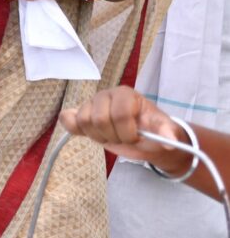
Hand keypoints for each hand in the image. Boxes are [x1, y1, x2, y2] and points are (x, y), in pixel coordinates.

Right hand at [59, 86, 190, 174]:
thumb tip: (171, 143)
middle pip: (99, 119)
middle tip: (123, 138)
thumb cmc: (152, 131)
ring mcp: (90, 104)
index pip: (119, 114)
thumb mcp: (164, 131)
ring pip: (83, 121)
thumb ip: (167, 133)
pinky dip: (73, 127)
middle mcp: (105, 95)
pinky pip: (67, 119)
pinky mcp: (80, 115)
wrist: (143, 137)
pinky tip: (86, 132)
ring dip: (98, 136)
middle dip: (113, 136)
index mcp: (125, 94)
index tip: (136, 137)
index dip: (128, 132)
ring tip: (111, 137)